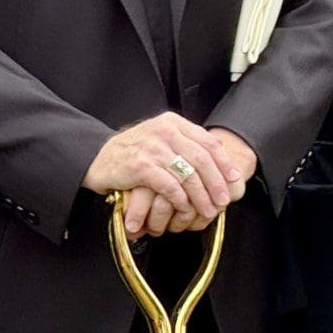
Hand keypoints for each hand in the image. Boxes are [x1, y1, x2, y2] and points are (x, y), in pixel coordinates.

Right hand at [120, 127, 257, 239]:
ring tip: (207, 210)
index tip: (235, 178)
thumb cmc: (132, 152)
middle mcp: (163, 131)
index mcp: (172, 122)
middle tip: (223, 200)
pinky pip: (169, 186)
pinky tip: (184, 208)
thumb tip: (217, 158)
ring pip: (188, 174)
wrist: (98, 159)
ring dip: (201, 196)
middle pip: (201, 159)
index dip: (224, 162)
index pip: (207, 141)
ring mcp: (152, 147)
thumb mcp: (159, 138)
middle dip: (216, 183)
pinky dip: (181, 199)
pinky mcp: (140, 166)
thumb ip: (183, 142)